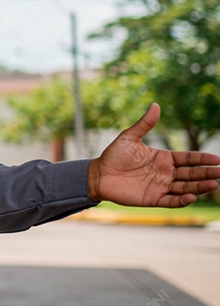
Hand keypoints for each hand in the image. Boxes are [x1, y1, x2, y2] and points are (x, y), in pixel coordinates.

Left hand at [89, 104, 219, 206]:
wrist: (98, 174)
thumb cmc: (114, 155)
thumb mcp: (129, 137)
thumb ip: (145, 124)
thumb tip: (156, 105)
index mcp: (164, 158)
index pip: (188, 159)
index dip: (203, 159)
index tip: (218, 159)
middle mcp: (166, 173)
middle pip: (191, 174)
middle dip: (207, 173)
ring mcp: (161, 186)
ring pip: (185, 188)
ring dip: (199, 187)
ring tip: (214, 185)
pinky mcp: (153, 199)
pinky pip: (171, 201)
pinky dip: (182, 200)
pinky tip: (191, 197)